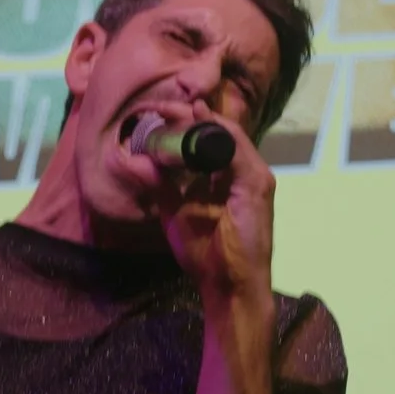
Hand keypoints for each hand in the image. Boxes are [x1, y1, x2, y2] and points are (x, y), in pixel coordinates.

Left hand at [150, 107, 274, 304]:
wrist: (229, 287)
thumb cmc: (206, 254)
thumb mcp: (175, 211)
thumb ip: (161, 184)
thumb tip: (136, 160)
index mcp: (229, 177)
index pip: (211, 140)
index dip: (187, 124)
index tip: (160, 113)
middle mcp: (245, 171)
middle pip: (220, 132)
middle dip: (191, 117)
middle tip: (163, 107)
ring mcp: (255, 177)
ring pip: (228, 135)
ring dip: (199, 122)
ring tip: (173, 113)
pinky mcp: (258, 186)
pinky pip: (235, 150)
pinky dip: (213, 138)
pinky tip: (192, 131)